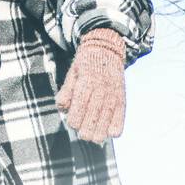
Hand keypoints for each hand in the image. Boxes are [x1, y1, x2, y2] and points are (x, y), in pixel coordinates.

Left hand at [55, 27, 126, 142]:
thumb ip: (66, 92)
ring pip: (104, 128)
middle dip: (83, 131)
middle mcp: (101, 92)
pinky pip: (119, 125)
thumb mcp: (72, 74)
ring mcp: (113, 98)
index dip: (73, 122)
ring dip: (96, 134)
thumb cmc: (85, 64)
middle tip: (82, 128)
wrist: (107, 50)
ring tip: (93, 132)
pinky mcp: (122, 101)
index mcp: (86, 85)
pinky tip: (107, 130)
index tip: (73, 119)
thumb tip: (62, 108)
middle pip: (90, 125)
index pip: (77, 115)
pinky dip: (112, 131)